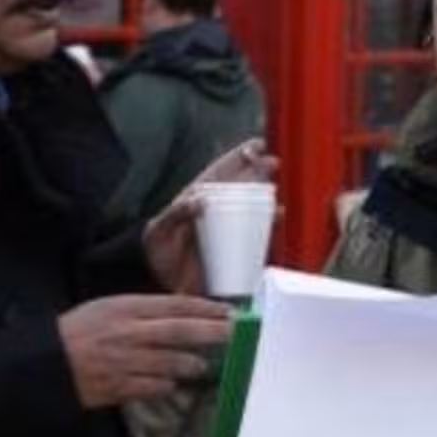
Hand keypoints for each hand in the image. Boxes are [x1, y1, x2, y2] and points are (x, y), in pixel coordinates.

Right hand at [58, 294, 232, 409]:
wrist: (44, 363)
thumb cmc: (79, 331)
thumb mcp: (109, 307)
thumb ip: (144, 310)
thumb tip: (185, 313)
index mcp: (125, 307)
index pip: (174, 305)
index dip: (205, 308)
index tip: (229, 311)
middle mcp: (127, 332)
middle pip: (178, 331)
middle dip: (210, 332)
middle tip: (235, 333)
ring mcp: (123, 361)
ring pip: (169, 363)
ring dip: (190, 364)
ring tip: (201, 364)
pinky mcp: (117, 387)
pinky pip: (152, 387)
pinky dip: (166, 385)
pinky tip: (171, 383)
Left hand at [143, 139, 278, 292]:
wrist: (169, 291)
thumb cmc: (160, 258)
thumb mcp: (158, 234)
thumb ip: (174, 215)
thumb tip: (200, 200)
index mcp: (198, 199)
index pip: (220, 171)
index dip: (238, 156)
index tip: (256, 145)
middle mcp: (217, 210)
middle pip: (242, 183)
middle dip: (259, 169)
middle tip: (273, 162)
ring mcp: (229, 228)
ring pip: (254, 204)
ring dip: (268, 193)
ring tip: (277, 186)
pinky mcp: (239, 247)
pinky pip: (260, 230)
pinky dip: (271, 221)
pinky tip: (279, 215)